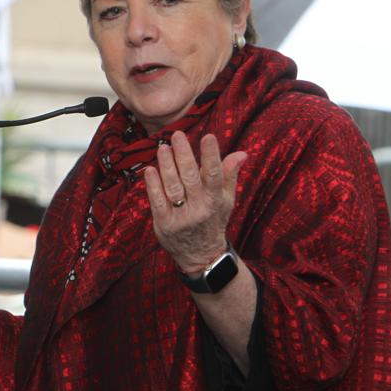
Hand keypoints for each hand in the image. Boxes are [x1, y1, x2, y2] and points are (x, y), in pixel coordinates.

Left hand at [143, 131, 246, 274]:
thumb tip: (241, 153)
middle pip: (190, 177)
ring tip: (163, 147)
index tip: (208, 136)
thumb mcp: (226, 200)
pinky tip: (150, 169)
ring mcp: (180, 216)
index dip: (211, 156)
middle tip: (177, 135)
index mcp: (215, 200)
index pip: (214, 175)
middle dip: (184, 154)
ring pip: (172, 186)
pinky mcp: (163, 223)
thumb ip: (229, 175)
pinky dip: (153, 185)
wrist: (200, 255)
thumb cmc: (213, 220)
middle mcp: (198, 208)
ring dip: (166, 166)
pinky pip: (157, 201)